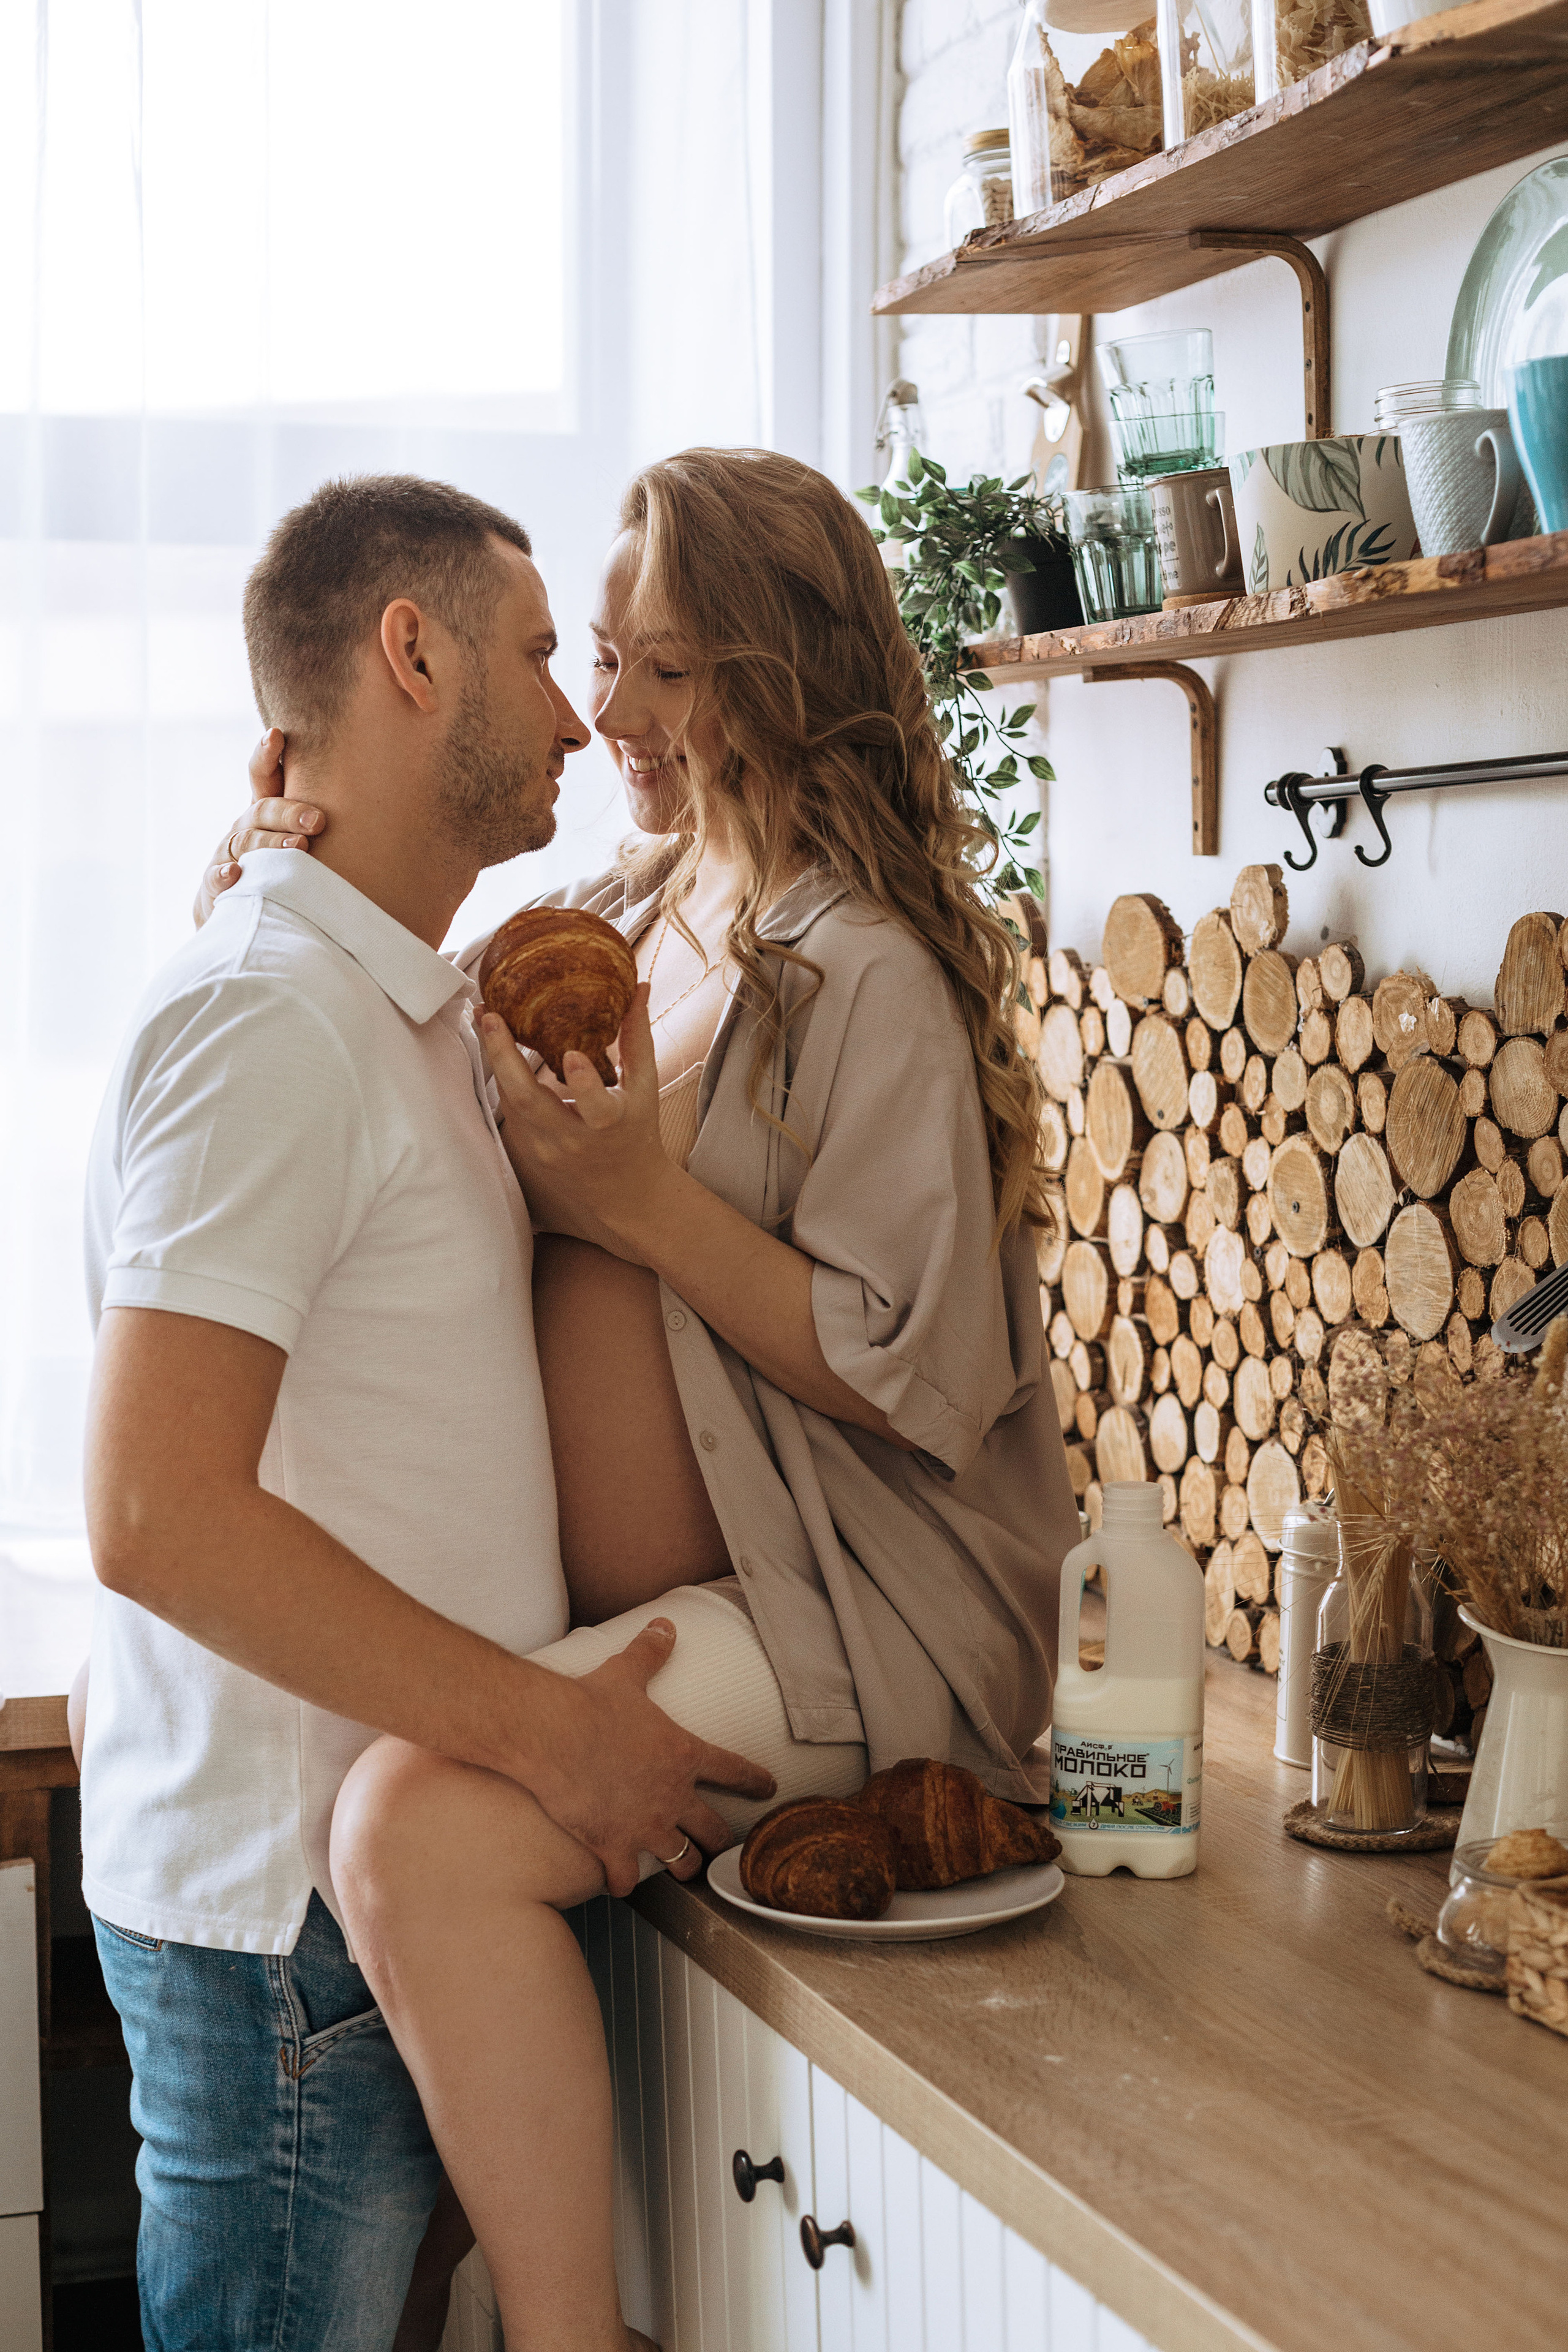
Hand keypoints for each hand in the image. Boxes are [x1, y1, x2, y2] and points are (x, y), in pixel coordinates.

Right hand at [194, 729, 326, 925]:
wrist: (238, 905)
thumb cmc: (279, 863)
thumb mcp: (293, 835)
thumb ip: (317, 815)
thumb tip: (379, 789)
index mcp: (265, 810)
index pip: (262, 775)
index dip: (266, 754)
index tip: (276, 735)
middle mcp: (245, 826)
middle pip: (263, 810)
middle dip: (290, 813)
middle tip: (318, 821)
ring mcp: (229, 853)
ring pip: (247, 843)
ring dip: (271, 844)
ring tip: (298, 848)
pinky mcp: (217, 884)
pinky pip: (218, 878)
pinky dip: (226, 876)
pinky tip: (236, 875)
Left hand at [478, 986, 673, 1254]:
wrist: (626, 1194)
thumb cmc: (638, 1134)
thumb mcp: (646, 1088)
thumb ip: (637, 1039)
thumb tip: (640, 988)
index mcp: (610, 1125)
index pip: (595, 1107)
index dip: (583, 1084)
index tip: (572, 1055)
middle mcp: (574, 1140)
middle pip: (530, 1103)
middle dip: (505, 1058)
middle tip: (491, 1017)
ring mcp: (547, 1149)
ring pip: (511, 1105)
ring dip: (495, 1062)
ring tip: (486, 1021)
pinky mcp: (529, 1153)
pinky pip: (510, 1112)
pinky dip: (503, 1079)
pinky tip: (495, 1047)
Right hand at [532, 1618, 775, 1896]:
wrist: (550, 1734)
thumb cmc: (590, 1703)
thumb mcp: (626, 1672)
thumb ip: (650, 1652)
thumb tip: (664, 1625)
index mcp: (684, 1755)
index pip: (735, 1771)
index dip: (756, 1781)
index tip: (769, 1789)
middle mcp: (673, 1797)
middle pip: (714, 1830)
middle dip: (720, 1840)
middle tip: (720, 1844)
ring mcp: (644, 1826)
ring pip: (681, 1862)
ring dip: (684, 1867)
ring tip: (684, 1869)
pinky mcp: (611, 1846)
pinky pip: (626, 1880)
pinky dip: (624, 1883)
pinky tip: (620, 1882)